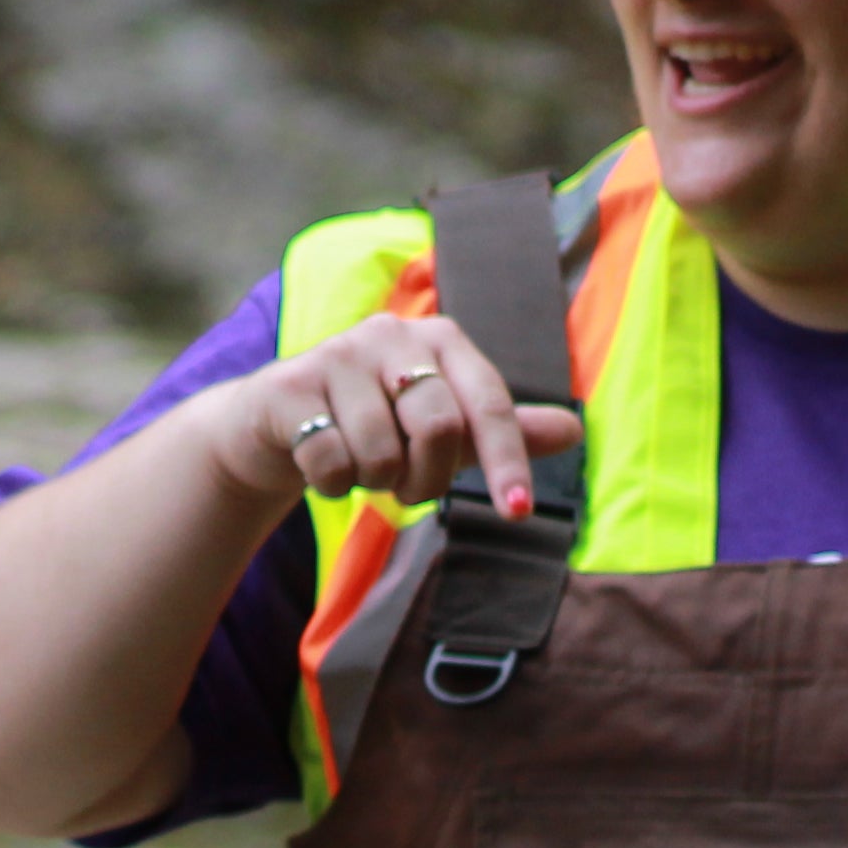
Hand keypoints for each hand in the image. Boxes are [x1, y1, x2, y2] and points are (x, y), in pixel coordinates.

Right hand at [206, 314, 582, 508]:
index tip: (517, 514)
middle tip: (406, 487)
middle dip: (425, 478)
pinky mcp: (288, 385)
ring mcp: (336, 355)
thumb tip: (574, 430)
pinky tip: (320, 466)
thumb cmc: (371, 422)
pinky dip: (330, 484)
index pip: (488, 403)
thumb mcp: (440, 427)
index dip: (507, 461)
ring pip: (381, 452)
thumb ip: (499, 430)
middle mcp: (390, 333)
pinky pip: (330, 460)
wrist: (273, 421)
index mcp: (439, 338)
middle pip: (438, 427)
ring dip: (372, 482)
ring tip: (358, 466)